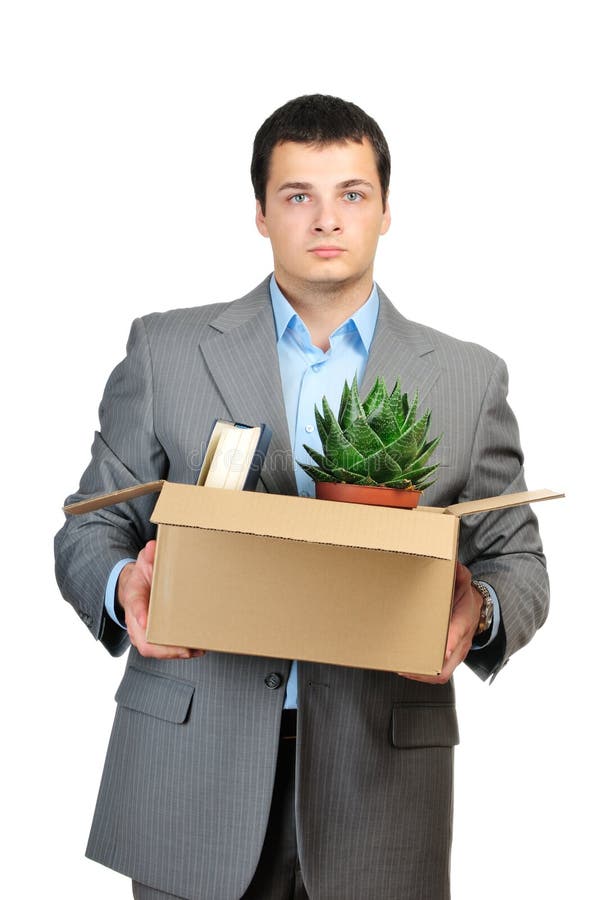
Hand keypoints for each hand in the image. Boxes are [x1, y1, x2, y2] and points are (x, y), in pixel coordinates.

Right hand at [118, 539, 204, 659]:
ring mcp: (143, 631)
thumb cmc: (143, 575)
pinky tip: (197, 650)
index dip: (140, 614)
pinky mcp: (154, 636)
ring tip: (196, 651)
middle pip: (143, 640)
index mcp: (134, 597)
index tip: (146, 621)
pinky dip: (178, 652)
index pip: (134, 607)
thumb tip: (152, 547)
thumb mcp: (145, 561)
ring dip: (174, 653)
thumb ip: (149, 555)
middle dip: (164, 648)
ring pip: (153, 650)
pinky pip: (162, 650)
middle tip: (184, 648)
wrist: (136, 586)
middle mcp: (136, 619)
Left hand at [398, 562, 482, 683]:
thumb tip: (453, 565)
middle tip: (406, 663)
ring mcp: (456, 654)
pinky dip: (422, 674)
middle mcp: (462, 642)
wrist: (477, 611)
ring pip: (442, 673)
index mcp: (464, 621)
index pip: (459, 633)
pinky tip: (406, 668)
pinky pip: (439, 674)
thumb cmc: (466, 598)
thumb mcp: (464, 582)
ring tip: (400, 667)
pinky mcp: (450, 659)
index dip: (450, 642)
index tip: (440, 649)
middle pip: (447, 663)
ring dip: (421, 674)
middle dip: (426, 667)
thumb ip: (458, 574)